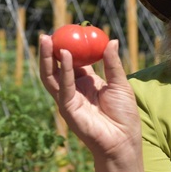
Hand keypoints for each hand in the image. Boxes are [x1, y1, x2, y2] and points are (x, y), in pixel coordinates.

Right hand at [38, 35, 141, 162]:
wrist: (124, 140)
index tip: (65, 32)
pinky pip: (64, 87)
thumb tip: (111, 40)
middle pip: (56, 68)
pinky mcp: (68, 109)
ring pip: (52, 77)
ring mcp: (69, 100)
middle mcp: (74, 91)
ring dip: (48, 58)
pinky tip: (66, 56)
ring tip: (46, 40)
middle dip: (49, 52)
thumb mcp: (120, 84)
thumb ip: (113, 63)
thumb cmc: (124, 114)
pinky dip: (65, 71)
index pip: (72, 63)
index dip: (67, 48)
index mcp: (86, 83)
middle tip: (47, 34)